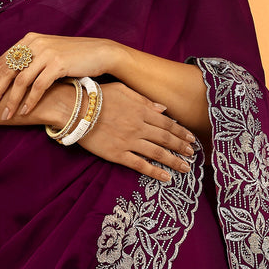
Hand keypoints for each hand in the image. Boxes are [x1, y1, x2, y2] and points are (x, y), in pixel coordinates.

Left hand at [0, 32, 115, 119]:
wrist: (100, 52)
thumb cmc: (73, 56)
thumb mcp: (48, 52)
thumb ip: (30, 59)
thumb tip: (11, 75)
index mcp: (29, 40)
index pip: (3, 59)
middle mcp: (35, 43)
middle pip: (8, 70)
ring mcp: (46, 53)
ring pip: (21, 81)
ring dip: (11, 100)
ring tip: (4, 115)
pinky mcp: (58, 64)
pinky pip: (38, 87)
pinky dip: (30, 101)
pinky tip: (24, 112)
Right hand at [78, 82, 195, 182]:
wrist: (75, 109)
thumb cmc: (97, 96)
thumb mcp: (123, 90)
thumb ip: (144, 100)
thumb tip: (164, 109)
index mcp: (142, 110)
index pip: (167, 123)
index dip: (181, 132)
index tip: (191, 138)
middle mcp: (139, 126)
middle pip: (166, 139)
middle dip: (182, 147)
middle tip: (193, 154)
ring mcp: (130, 141)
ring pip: (158, 153)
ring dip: (174, 161)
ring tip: (186, 168)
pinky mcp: (118, 154)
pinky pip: (140, 165)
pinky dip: (155, 172)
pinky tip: (166, 178)